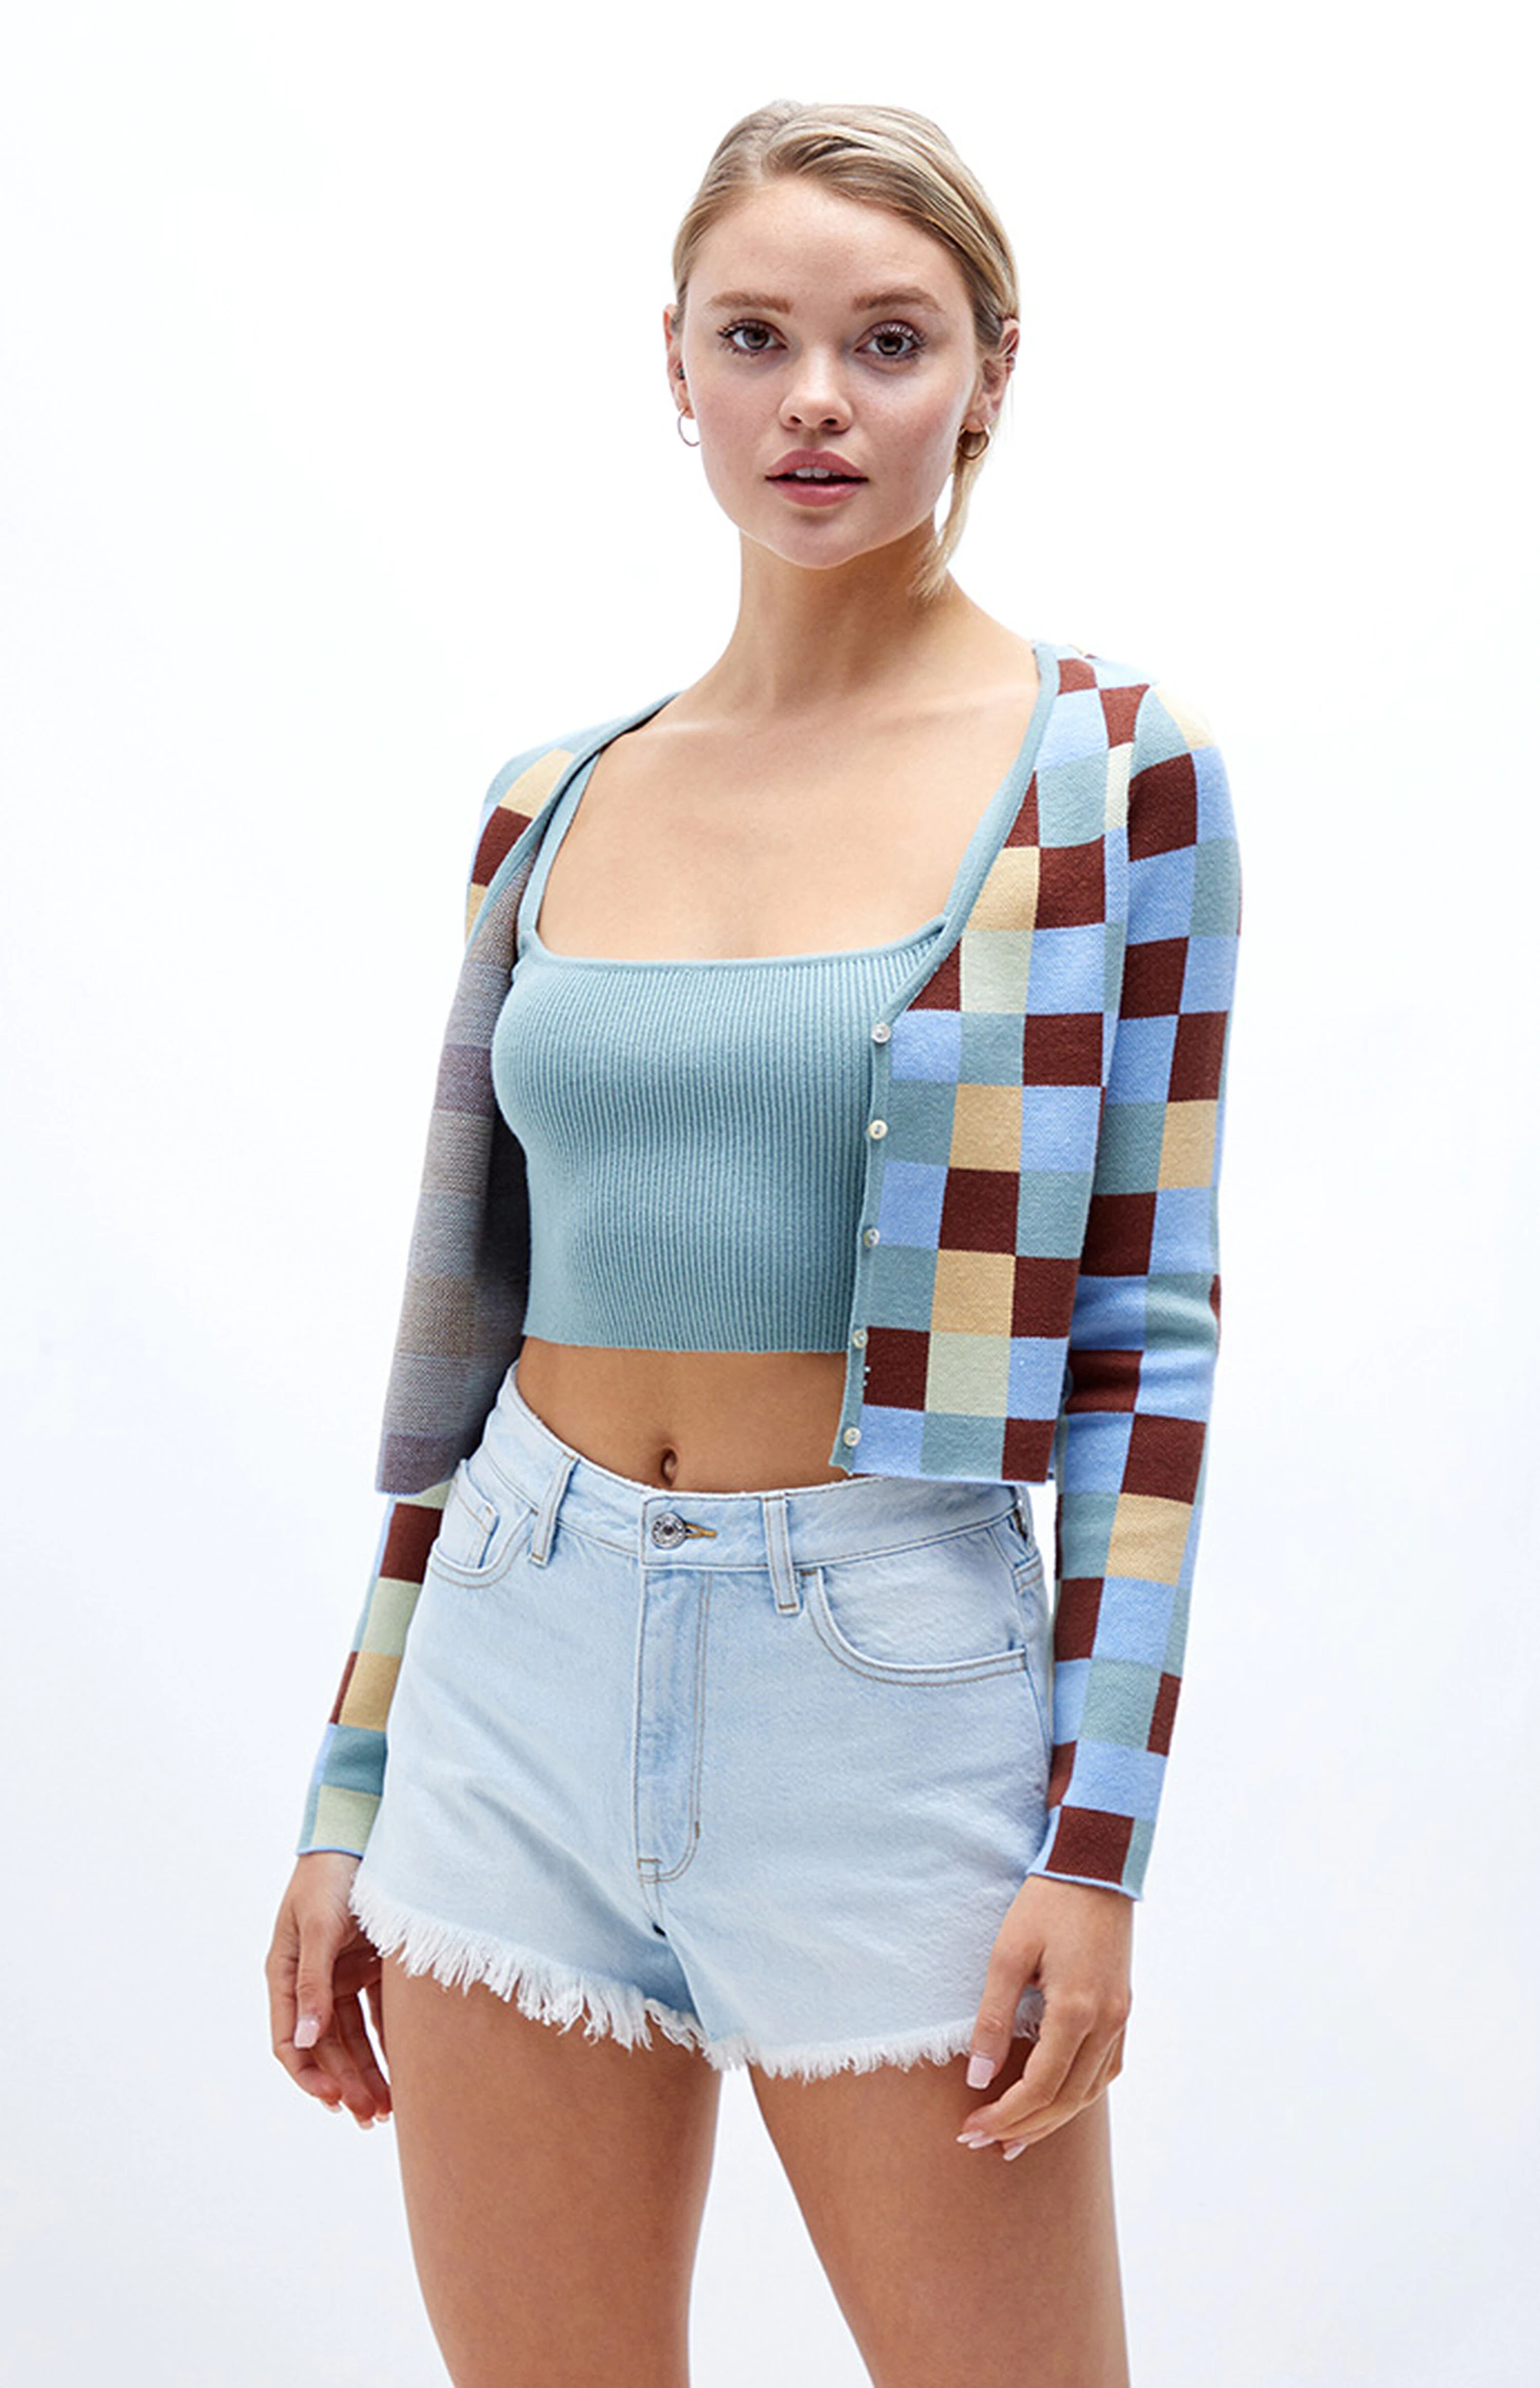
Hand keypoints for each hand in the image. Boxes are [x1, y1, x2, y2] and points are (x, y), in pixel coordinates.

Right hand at [265, 1851, 391, 2127]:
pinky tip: (407, 2069)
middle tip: (370, 2117)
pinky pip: (379, 2014)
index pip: (289, 2041)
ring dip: (367, 2071)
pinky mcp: (371, 1965)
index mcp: (285, 1974)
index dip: (309, 2076)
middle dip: (345, 2084)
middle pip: (326, 2047)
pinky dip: (389, 2042)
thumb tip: (303, 2041)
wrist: (361, 1831)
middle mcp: (311, 1981)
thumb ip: (313, 1984)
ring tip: (387, 2108)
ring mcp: (342, 1974)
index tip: (333, 2102)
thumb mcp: (319, 1927)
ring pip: (353, 2037)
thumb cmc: (331, 1875)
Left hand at [957, 1874, 1131, 2157]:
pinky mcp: (1123, 2010)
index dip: (1003, 2116)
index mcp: (1077, 2011)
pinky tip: (1056, 2102)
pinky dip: (1078, 2095)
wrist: (1096, 1865)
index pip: (1039, 2087)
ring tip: (1015, 2140)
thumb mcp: (1007, 1955)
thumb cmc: (1046, 1903)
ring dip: (1051, 2120)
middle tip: (983, 2144)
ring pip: (1089, 2092)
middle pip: (1066, 2100)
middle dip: (1023, 2128)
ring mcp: (1120, 2018)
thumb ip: (992, 2019)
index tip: (970, 2130)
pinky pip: (1106, 2070)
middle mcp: (1106, 2022)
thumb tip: (977, 2077)